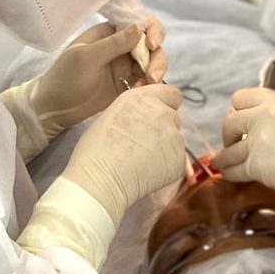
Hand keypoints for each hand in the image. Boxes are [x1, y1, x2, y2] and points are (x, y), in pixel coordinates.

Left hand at [29, 17, 167, 138]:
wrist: (54, 109)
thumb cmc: (65, 78)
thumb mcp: (87, 58)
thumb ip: (114, 43)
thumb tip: (140, 26)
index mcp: (109, 33)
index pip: (138, 22)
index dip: (151, 30)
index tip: (151, 45)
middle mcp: (120, 46)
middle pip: (150, 43)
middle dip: (157, 56)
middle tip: (152, 74)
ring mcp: (125, 66)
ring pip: (152, 62)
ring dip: (156, 70)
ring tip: (149, 83)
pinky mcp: (127, 84)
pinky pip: (146, 80)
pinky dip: (149, 85)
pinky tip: (142, 92)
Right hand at [62, 84, 185, 223]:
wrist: (101, 180)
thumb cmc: (96, 150)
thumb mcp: (112, 114)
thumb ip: (137, 110)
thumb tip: (146, 117)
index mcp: (144, 98)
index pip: (171, 93)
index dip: (165, 103)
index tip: (156, 114)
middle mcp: (163, 113)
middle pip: (173, 116)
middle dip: (163, 126)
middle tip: (144, 142)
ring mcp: (174, 137)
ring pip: (175, 138)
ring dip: (165, 145)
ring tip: (142, 160)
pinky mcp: (179, 160)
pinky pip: (176, 159)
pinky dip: (166, 164)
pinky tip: (146, 171)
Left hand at [212, 88, 274, 214]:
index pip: (242, 97)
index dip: (238, 111)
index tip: (242, 123)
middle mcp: (265, 114)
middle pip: (230, 121)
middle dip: (229, 134)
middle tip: (234, 145)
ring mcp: (259, 139)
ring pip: (228, 149)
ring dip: (225, 158)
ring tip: (223, 164)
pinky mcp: (257, 164)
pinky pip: (234, 170)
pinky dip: (230, 174)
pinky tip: (230, 177)